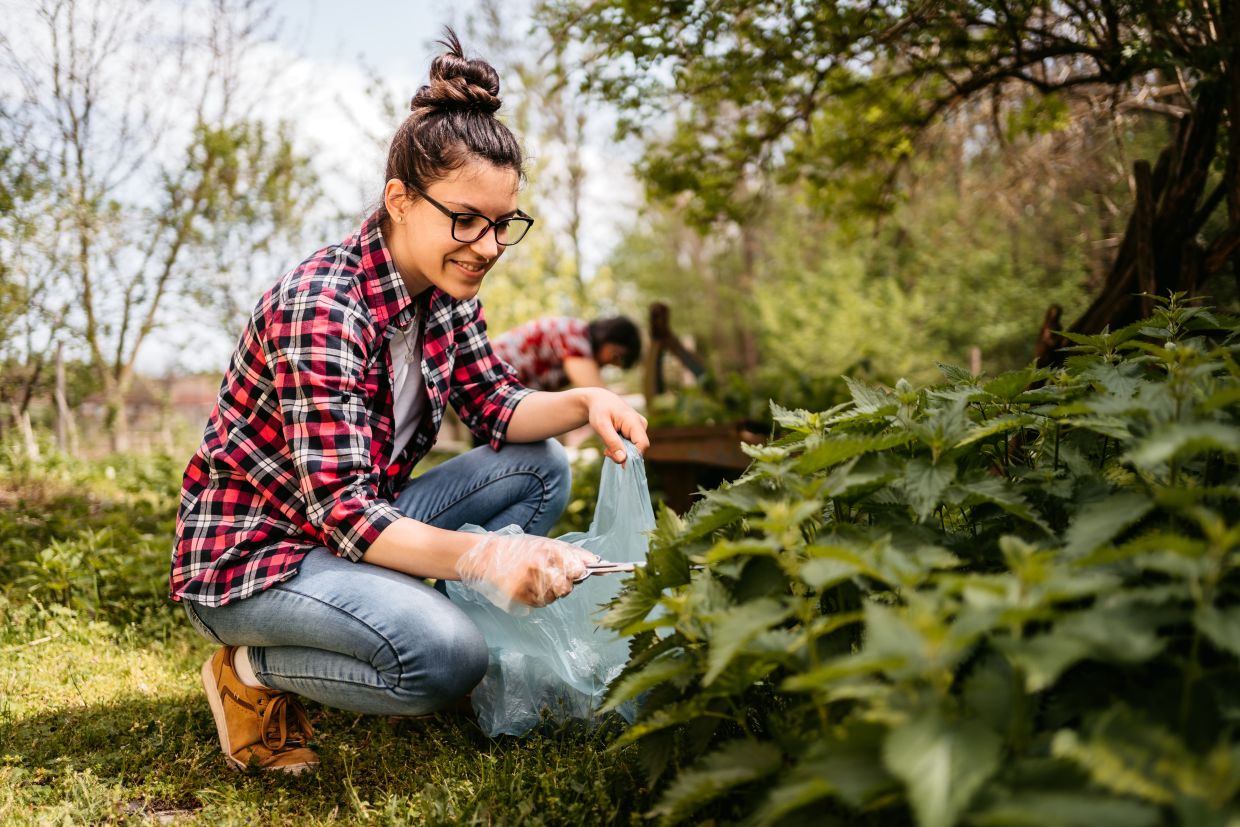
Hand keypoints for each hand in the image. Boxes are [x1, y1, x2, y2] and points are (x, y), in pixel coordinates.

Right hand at [455, 534, 598, 612]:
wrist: (487, 557)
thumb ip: (573, 553)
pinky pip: (540, 604)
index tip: (576, 572)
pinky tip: (528, 586)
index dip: (578, 573)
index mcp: (547, 550)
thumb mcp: (546, 544)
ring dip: (550, 592)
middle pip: (566, 588)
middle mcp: (537, 566)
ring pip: (553, 598)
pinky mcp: (518, 596)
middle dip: (563, 585)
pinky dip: (538, 598)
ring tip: (535, 579)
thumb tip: (599, 563)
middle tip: (551, 575)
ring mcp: (527, 583)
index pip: (577, 569)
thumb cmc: (521, 549)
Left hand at [580, 388, 648, 465]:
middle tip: (606, 450)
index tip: (613, 457)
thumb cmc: (599, 411)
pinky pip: (632, 446)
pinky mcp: (637, 431)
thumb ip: (612, 442)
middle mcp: (642, 424)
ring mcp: (641, 428)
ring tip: (608, 444)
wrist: (600, 400)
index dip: (631, 456)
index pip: (643, 445)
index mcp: (635, 421)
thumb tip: (622, 460)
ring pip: (635, 449)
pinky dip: (621, 448)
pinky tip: (613, 441)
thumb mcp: (601, 426)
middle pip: (638, 449)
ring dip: (620, 451)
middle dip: (622, 454)